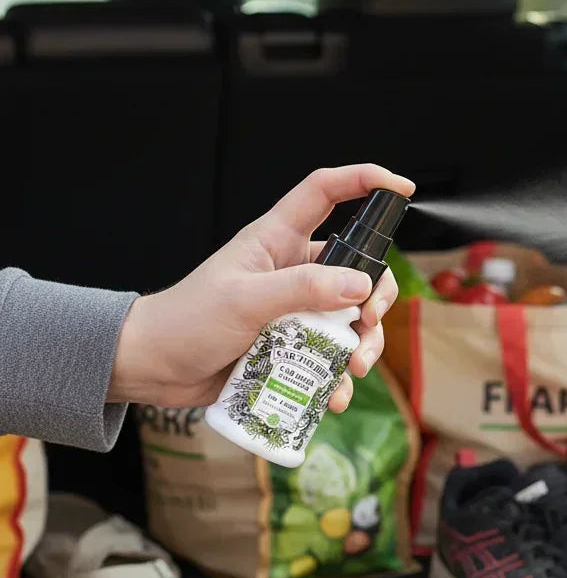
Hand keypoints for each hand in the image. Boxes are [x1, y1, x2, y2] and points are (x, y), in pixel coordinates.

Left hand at [109, 164, 414, 411]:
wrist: (153, 369)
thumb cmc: (186, 321)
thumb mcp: (246, 300)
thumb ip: (304, 289)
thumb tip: (360, 285)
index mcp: (277, 240)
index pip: (325, 192)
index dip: (364, 181)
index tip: (402, 188)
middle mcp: (292, 271)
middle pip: (357, 268)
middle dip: (375, 297)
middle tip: (368, 323)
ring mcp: (294, 310)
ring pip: (350, 320)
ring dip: (361, 345)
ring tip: (352, 369)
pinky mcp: (291, 347)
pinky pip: (330, 358)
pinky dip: (337, 378)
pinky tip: (332, 396)